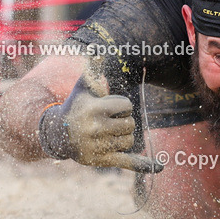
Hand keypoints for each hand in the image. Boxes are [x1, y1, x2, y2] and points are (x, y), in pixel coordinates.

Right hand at [38, 59, 161, 173]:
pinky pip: (128, 162)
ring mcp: (98, 147)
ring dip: (123, 136)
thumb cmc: (76, 106)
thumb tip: (98, 52)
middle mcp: (95, 129)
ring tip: (106, 134)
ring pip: (129, 141)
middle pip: (130, 124)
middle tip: (107, 122)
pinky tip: (160, 167)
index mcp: (94, 110)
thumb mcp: (83, 87)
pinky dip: (144, 165)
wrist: (59, 134)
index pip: (126, 106)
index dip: (121, 106)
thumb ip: (92, 70)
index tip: (108, 108)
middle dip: (123, 121)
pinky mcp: (101, 161)